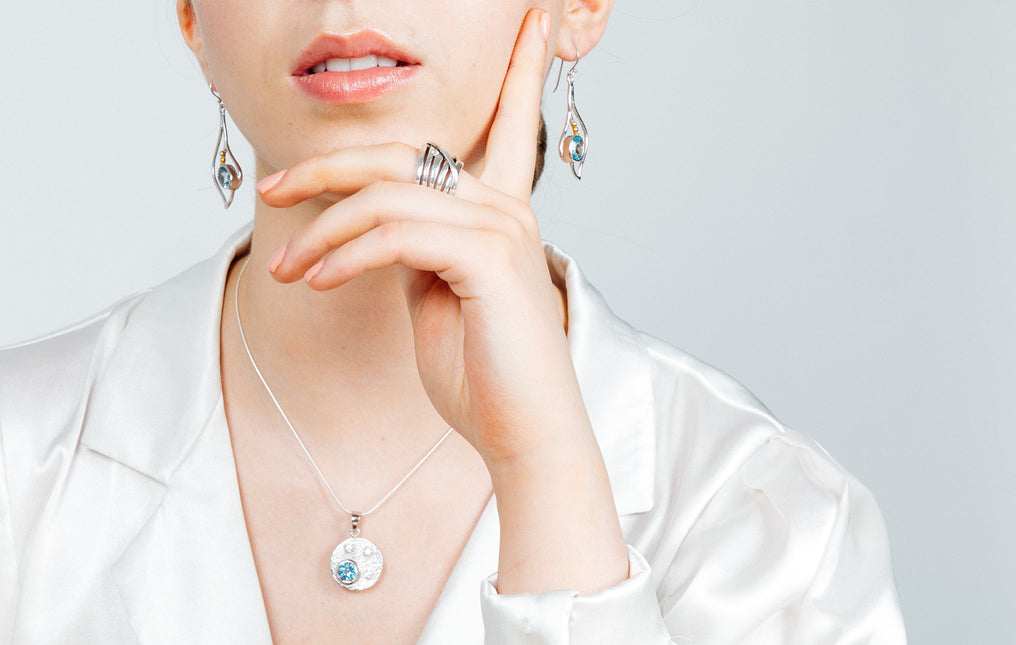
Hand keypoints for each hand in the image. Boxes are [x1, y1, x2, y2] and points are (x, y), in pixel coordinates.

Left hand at [258, 8, 628, 594]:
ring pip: (388, 193)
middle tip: (270, 190)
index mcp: (500, 211)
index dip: (520, 66)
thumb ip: (412, 247)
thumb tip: (370, 225)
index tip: (533, 15)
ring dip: (320, 229)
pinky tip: (314, 280)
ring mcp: (502, 227)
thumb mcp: (433, 296)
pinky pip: (394, 234)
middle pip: (403, 154)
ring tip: (286, 269)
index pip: (510, 123)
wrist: (521, 434)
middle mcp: (508, 206)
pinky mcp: (488, 258)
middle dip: (327, 166)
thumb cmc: (479, 373)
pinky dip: (343, 254)